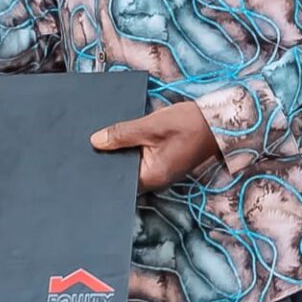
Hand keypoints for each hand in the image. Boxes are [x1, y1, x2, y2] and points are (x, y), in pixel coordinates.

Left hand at [90, 102, 220, 192]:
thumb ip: (122, 134)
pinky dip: (130, 147)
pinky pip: (140, 157)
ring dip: (119, 150)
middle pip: (123, 172)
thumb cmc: (188, 124)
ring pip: (131, 163)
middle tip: (85, 144)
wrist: (218, 122)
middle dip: (109, 157)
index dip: (102, 167)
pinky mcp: (162, 160)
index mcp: (152, 176)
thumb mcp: (151, 125)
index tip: (84, 158)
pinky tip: (119, 134)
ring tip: (99, 137)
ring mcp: (160, 170)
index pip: (118, 179)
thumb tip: (95, 142)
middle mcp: (155, 179)